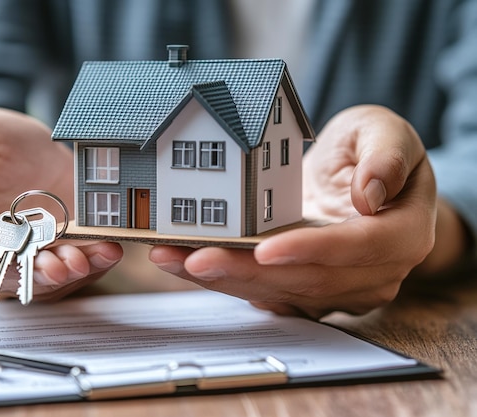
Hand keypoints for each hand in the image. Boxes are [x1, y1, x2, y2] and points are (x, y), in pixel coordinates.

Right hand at [0, 107, 121, 298]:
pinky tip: (108, 250)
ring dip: (67, 274)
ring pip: (43, 280)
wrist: (28, 150)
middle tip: (55, 267)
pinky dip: (93, 263)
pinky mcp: (58, 255)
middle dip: (32, 274)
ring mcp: (25, 259)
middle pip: (3, 276)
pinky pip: (74, 268)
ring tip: (86, 260)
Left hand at [150, 105, 435, 317]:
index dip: (309, 251)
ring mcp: (338, 288)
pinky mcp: (305, 290)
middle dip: (246, 273)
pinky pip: (263, 289)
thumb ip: (387, 155)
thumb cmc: (375, 151)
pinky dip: (223, 279)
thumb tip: (370, 193)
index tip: (265, 249)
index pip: (356, 250)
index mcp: (400, 236)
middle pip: (305, 281)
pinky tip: (184, 263)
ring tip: (173, 259)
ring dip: (223, 280)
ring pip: (277, 292)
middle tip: (195, 259)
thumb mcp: (386, 131)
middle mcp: (371, 273)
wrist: (362, 181)